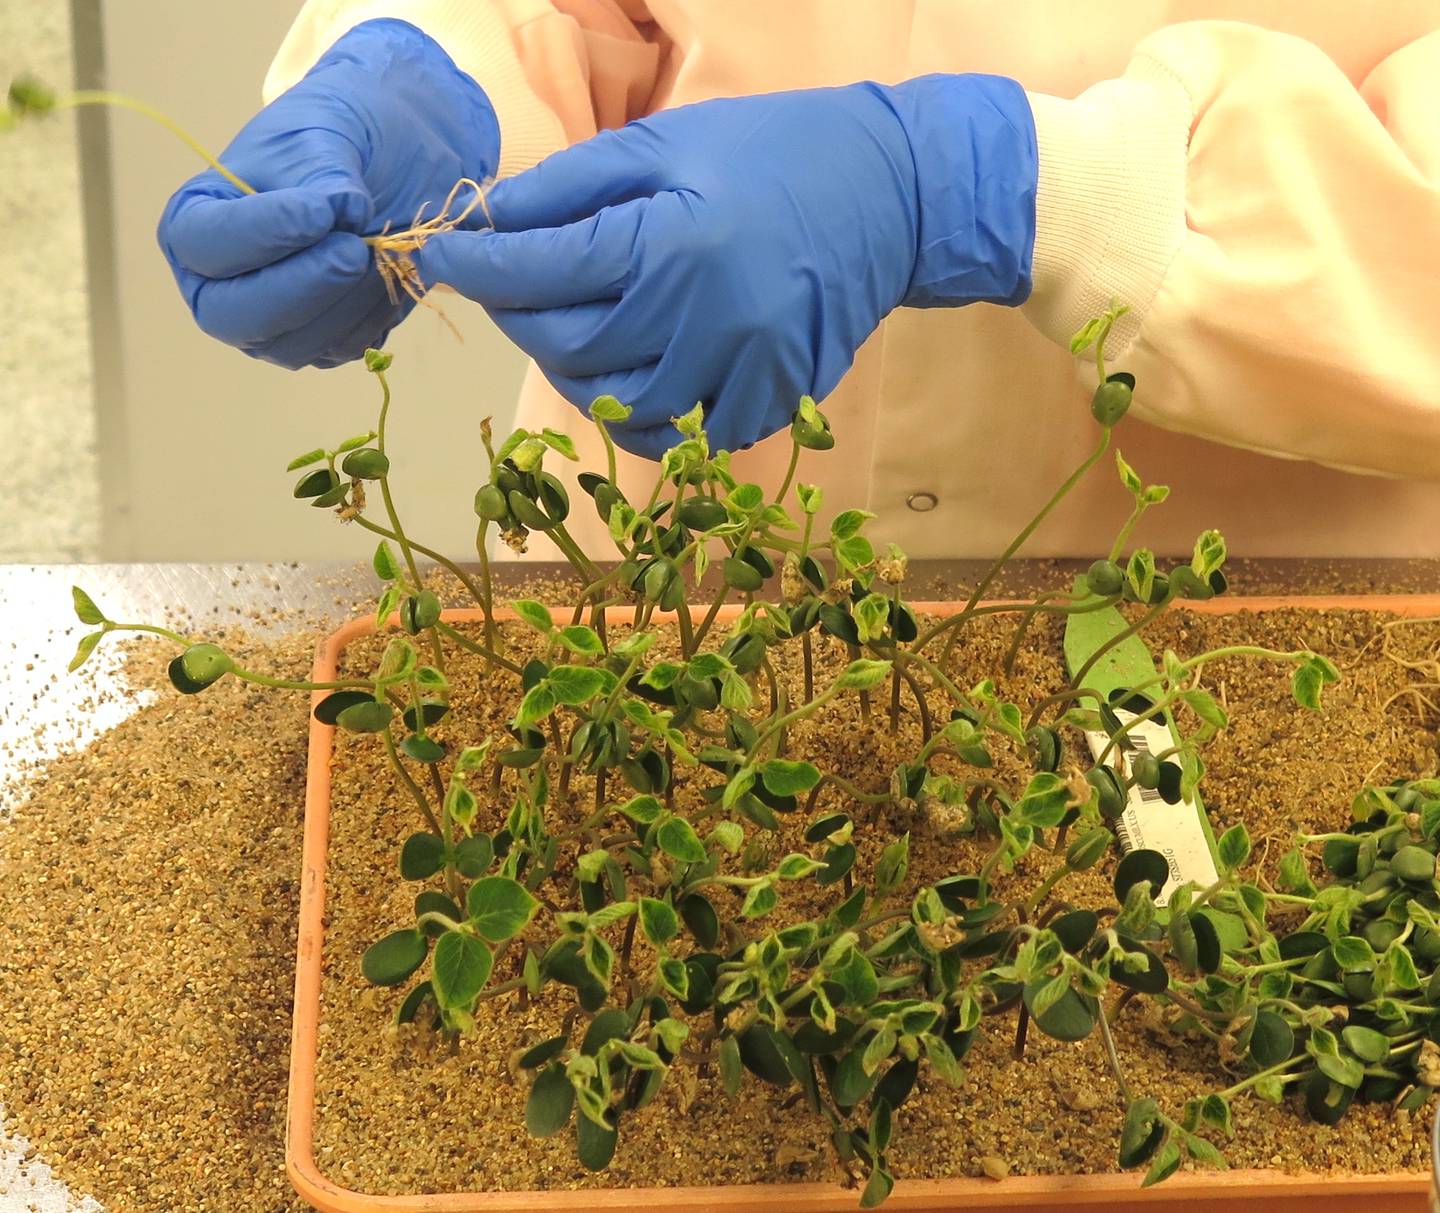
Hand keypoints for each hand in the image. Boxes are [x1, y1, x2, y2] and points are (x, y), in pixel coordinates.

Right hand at [158, 19, 497, 368]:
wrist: (383, 165)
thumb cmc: (332, 142)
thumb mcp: (323, 134)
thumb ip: (323, 172)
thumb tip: (342, 211)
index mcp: (194, 223)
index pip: (205, 243)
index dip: (261, 233)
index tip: (319, 213)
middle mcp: (217, 285)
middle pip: (236, 315)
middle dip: (302, 287)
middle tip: (354, 251)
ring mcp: (266, 324)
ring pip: (291, 345)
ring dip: (344, 305)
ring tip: (381, 252)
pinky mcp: (317, 344)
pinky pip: (338, 350)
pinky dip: (370, 319)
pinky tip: (390, 275)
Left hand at [416, 75, 1035, 456]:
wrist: (895, 194)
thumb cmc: (775, 152)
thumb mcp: (667, 143)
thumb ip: (572, 185)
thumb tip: (491, 220)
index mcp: (672, 241)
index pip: (540, 272)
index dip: (476, 268)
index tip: (438, 258)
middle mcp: (704, 319)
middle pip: (568, 348)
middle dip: (519, 319)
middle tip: (513, 288)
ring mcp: (743, 371)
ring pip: (618, 405)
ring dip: (575, 374)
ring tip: (572, 331)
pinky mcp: (772, 403)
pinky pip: (683, 435)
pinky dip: (643, 415)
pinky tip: (633, 374)